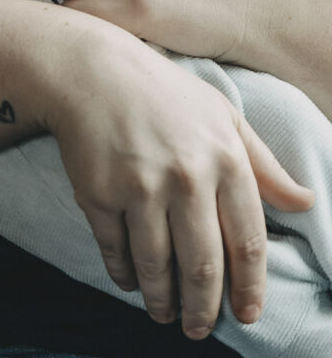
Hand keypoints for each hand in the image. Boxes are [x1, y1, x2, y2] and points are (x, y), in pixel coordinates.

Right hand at [42, 25, 313, 338]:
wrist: (93, 72)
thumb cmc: (164, 94)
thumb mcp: (223, 117)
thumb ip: (264, 164)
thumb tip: (306, 203)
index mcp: (224, 157)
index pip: (247, 241)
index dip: (249, 287)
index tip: (247, 314)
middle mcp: (186, 176)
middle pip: (203, 266)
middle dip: (204, 309)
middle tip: (199, 329)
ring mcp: (139, 187)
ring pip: (157, 268)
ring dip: (162, 301)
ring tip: (164, 313)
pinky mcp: (98, 193)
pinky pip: (116, 251)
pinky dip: (125, 275)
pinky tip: (131, 281)